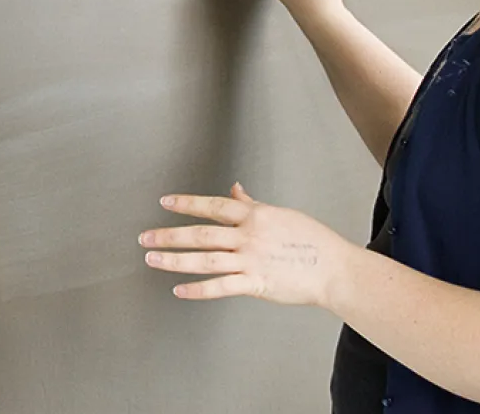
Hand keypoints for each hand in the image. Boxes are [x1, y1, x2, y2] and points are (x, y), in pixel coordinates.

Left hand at [139, 183, 353, 306]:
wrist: (333, 268)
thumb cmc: (311, 241)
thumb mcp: (280, 214)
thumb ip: (252, 204)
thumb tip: (234, 189)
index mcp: (254, 216)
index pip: (213, 206)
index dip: (187, 203)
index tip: (165, 202)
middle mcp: (249, 236)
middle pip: (201, 233)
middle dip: (169, 235)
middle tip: (145, 237)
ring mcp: (251, 260)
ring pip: (205, 259)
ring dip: (176, 260)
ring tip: (153, 260)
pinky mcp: (255, 283)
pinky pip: (220, 286)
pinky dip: (198, 289)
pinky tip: (179, 289)